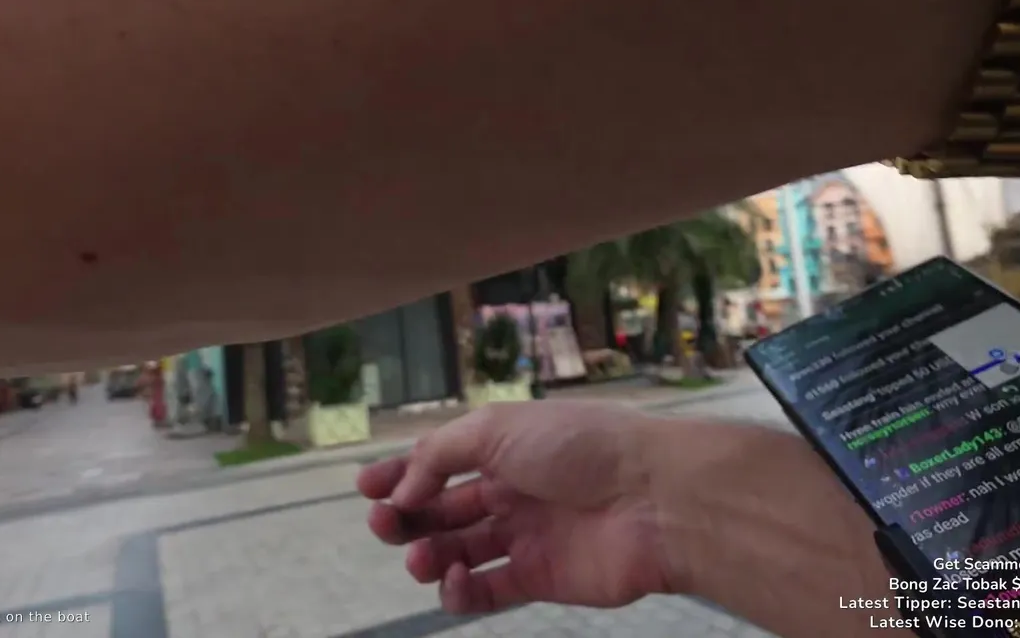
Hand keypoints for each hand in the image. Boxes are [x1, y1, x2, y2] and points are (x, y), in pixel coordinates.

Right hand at [356, 401, 677, 613]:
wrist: (653, 498)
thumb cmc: (580, 447)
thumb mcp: (498, 428)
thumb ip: (441, 454)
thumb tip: (403, 487)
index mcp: (503, 447)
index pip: (439, 462)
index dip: (401, 475)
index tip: (366, 488)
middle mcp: (511, 490)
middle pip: (443, 509)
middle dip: (406, 517)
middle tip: (383, 523)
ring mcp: (526, 536)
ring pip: (458, 551)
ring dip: (427, 554)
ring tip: (419, 556)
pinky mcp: (540, 578)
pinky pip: (487, 591)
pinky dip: (459, 592)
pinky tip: (449, 581)